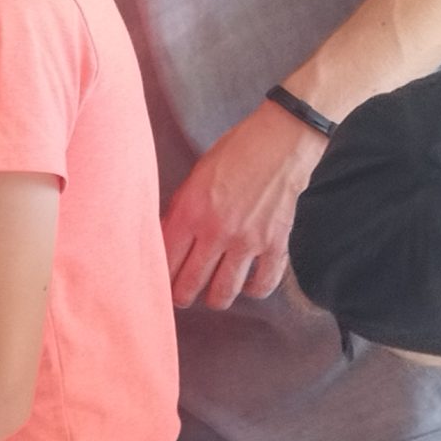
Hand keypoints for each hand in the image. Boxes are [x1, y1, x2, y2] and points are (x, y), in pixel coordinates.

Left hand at [164, 102, 329, 310]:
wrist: (281, 141)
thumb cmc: (235, 152)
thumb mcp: (195, 176)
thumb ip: (180, 209)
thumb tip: (166, 238)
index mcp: (190, 212)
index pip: (165, 261)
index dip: (159, 278)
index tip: (158, 283)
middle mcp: (216, 232)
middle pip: (190, 285)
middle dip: (182, 297)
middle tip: (182, 297)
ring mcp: (247, 241)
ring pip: (223, 293)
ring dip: (215, 298)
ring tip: (212, 295)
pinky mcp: (276, 244)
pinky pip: (262, 285)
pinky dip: (252, 290)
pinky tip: (246, 283)